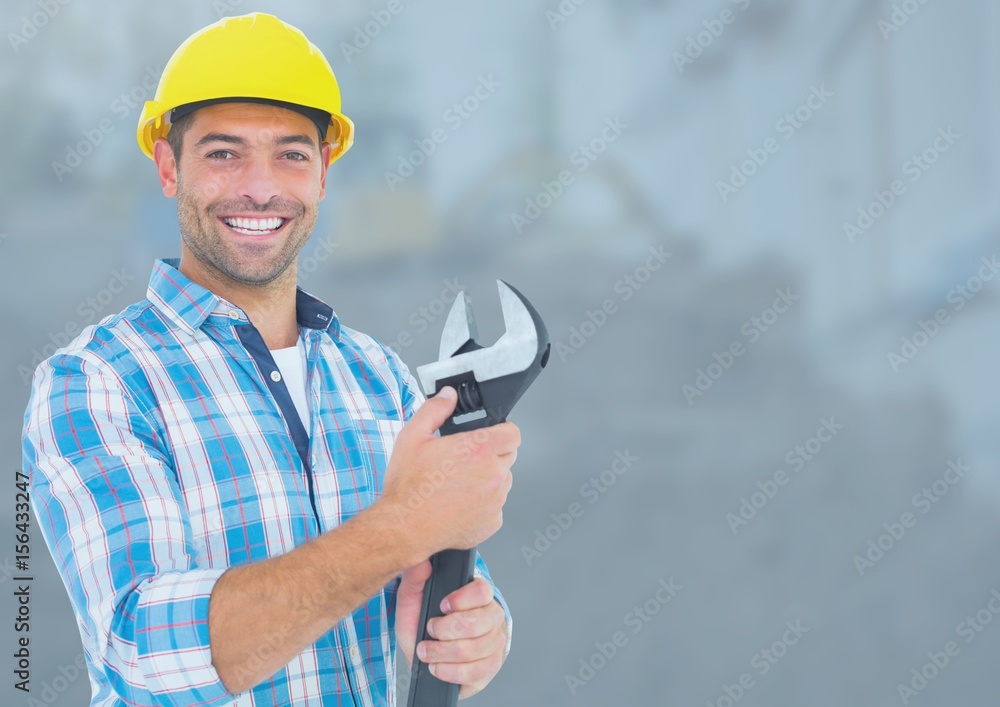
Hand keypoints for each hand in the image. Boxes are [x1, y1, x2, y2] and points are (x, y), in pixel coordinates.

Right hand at [379, 386, 519, 558]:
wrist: (403, 527)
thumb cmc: (408, 487)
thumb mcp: (413, 437)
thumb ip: (435, 410)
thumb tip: (448, 396)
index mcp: (478, 450)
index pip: (513, 433)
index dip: (502, 432)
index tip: (490, 436)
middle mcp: (493, 474)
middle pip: (508, 457)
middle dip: (491, 455)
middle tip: (464, 462)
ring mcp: (496, 500)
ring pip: (502, 482)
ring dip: (488, 480)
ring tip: (458, 485)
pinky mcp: (493, 522)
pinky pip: (495, 507)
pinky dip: (483, 505)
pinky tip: (459, 504)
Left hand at [397, 569, 507, 699]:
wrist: (426, 653)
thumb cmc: (423, 621)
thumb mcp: (413, 599)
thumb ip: (415, 578)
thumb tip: (422, 563)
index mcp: (479, 595)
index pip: (482, 591)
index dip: (461, 599)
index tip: (442, 606)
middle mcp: (492, 617)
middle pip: (474, 623)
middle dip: (443, 630)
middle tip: (430, 630)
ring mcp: (494, 643)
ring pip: (470, 650)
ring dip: (440, 653)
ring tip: (427, 651)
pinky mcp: (490, 668)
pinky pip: (473, 673)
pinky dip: (448, 671)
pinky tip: (437, 667)